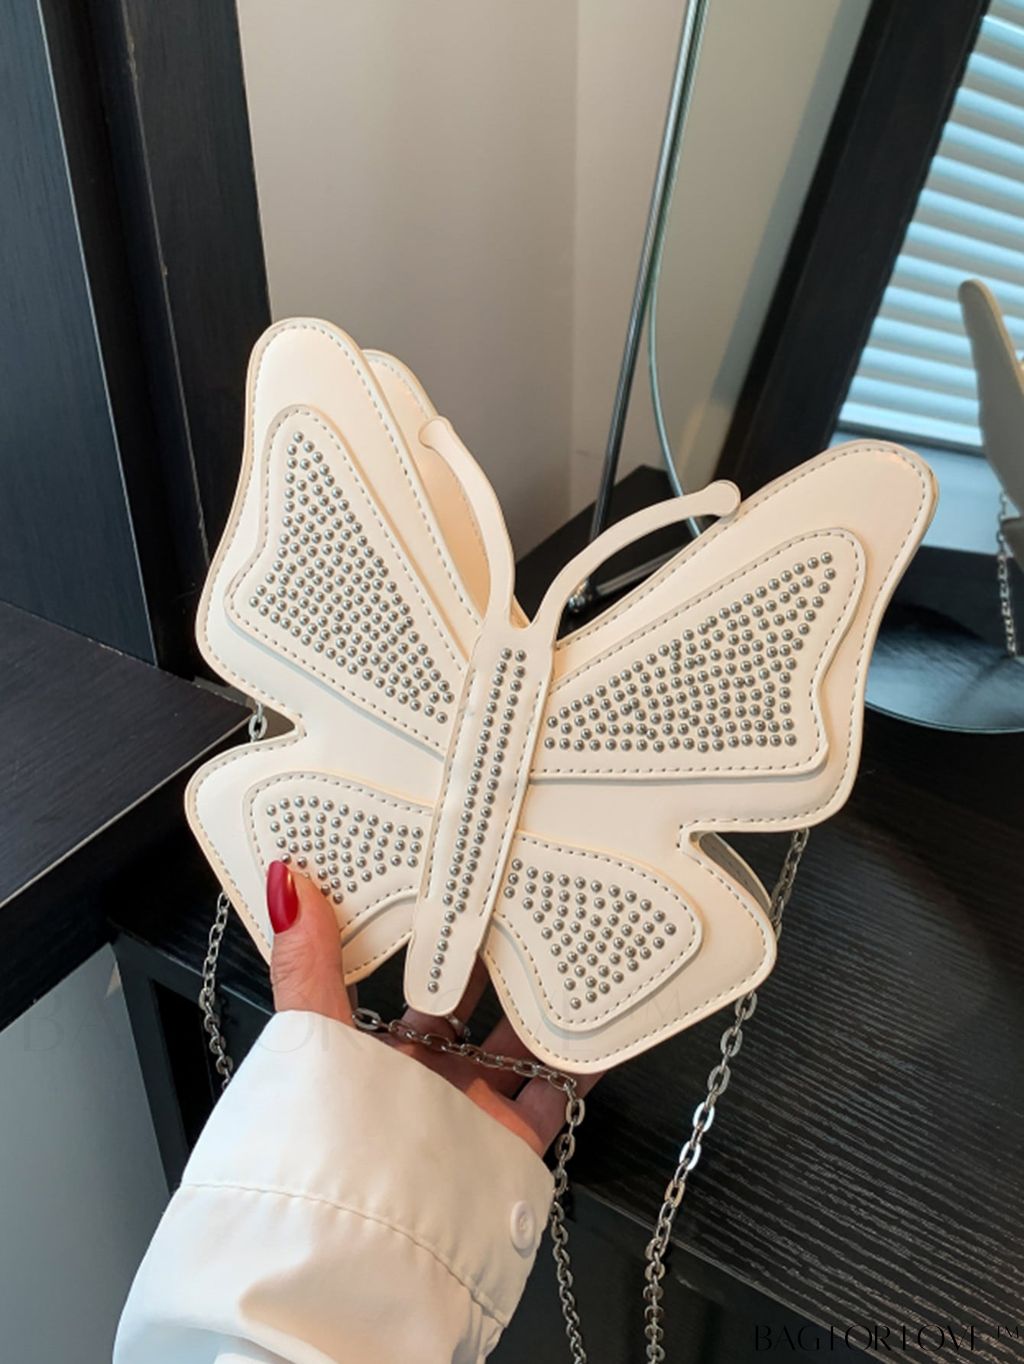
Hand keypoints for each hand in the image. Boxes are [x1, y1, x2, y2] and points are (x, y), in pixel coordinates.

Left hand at [267, 861, 600, 1154]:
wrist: (361, 1252)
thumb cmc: (322, 1153)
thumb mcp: (312, 1037)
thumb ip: (306, 964)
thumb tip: (287, 886)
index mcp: (372, 1055)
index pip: (408, 979)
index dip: (432, 936)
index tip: (456, 890)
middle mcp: (422, 1084)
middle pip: (470, 1009)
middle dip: (495, 962)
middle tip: (522, 906)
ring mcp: (468, 1114)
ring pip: (518, 1046)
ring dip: (542, 1003)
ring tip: (568, 948)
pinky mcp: (508, 1147)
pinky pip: (555, 1097)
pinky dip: (579, 1062)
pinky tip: (599, 1023)